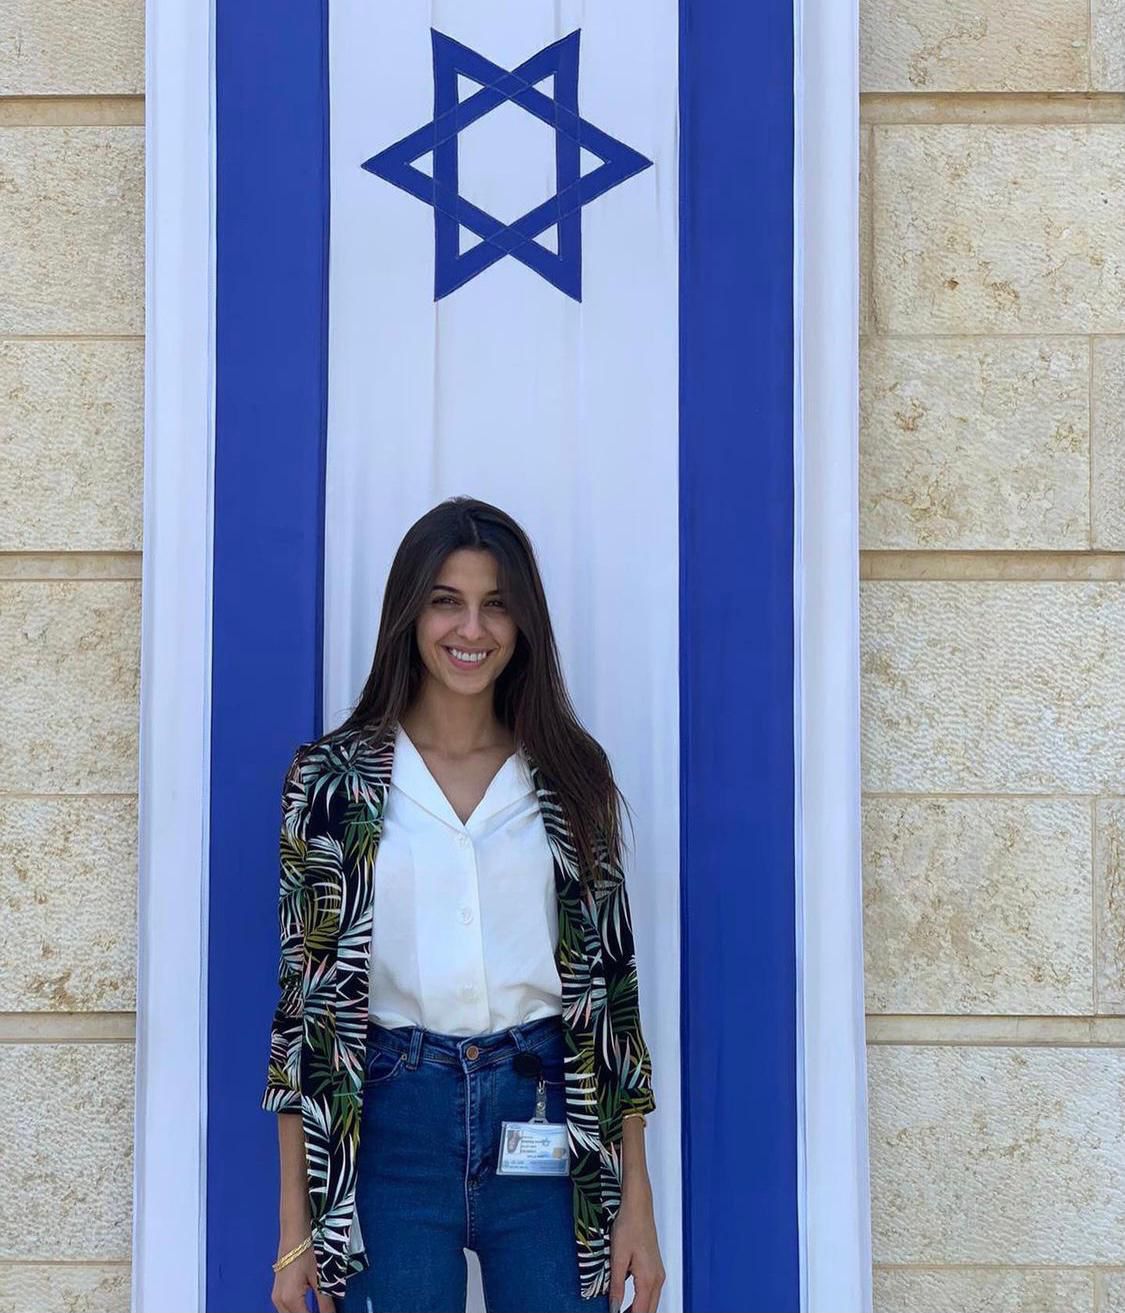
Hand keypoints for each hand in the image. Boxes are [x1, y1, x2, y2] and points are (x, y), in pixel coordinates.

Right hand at [271, 1246, 333, 1312]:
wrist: (294, 1233)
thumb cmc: (306, 1250)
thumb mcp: (319, 1278)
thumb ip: (325, 1303)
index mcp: (290, 1300)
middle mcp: (279, 1301)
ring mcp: (276, 1296)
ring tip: (318, 1310)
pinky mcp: (277, 1291)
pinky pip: (285, 1310)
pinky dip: (297, 1312)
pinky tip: (308, 1309)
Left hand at [608, 1189, 664, 1312]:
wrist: (638, 1207)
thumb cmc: (629, 1226)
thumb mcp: (618, 1257)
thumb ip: (617, 1286)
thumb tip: (614, 1307)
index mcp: (648, 1278)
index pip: (640, 1312)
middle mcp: (657, 1278)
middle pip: (649, 1310)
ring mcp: (658, 1273)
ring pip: (651, 1302)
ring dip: (638, 1310)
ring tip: (621, 1312)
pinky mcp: (655, 1268)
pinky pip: (651, 1292)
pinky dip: (641, 1301)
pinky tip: (629, 1301)